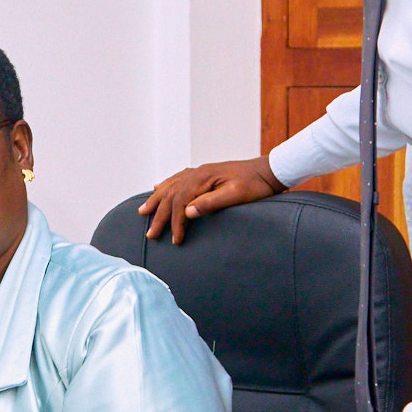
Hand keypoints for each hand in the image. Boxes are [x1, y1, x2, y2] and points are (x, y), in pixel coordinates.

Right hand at [139, 156, 284, 243]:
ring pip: (170, 186)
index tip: (175, 240)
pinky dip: (166, 185)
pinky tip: (159, 187)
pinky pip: (178, 178)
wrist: (268, 170)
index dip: (175, 223)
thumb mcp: (236, 195)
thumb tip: (187, 212)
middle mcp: (197, 173)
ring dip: (156, 199)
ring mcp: (199, 171)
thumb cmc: (255, 185)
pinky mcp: (204, 173)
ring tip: (143, 211)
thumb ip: (211, 202)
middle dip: (159, 216)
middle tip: (151, 234)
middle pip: (171, 195)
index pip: (180, 202)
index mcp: (202, 178)